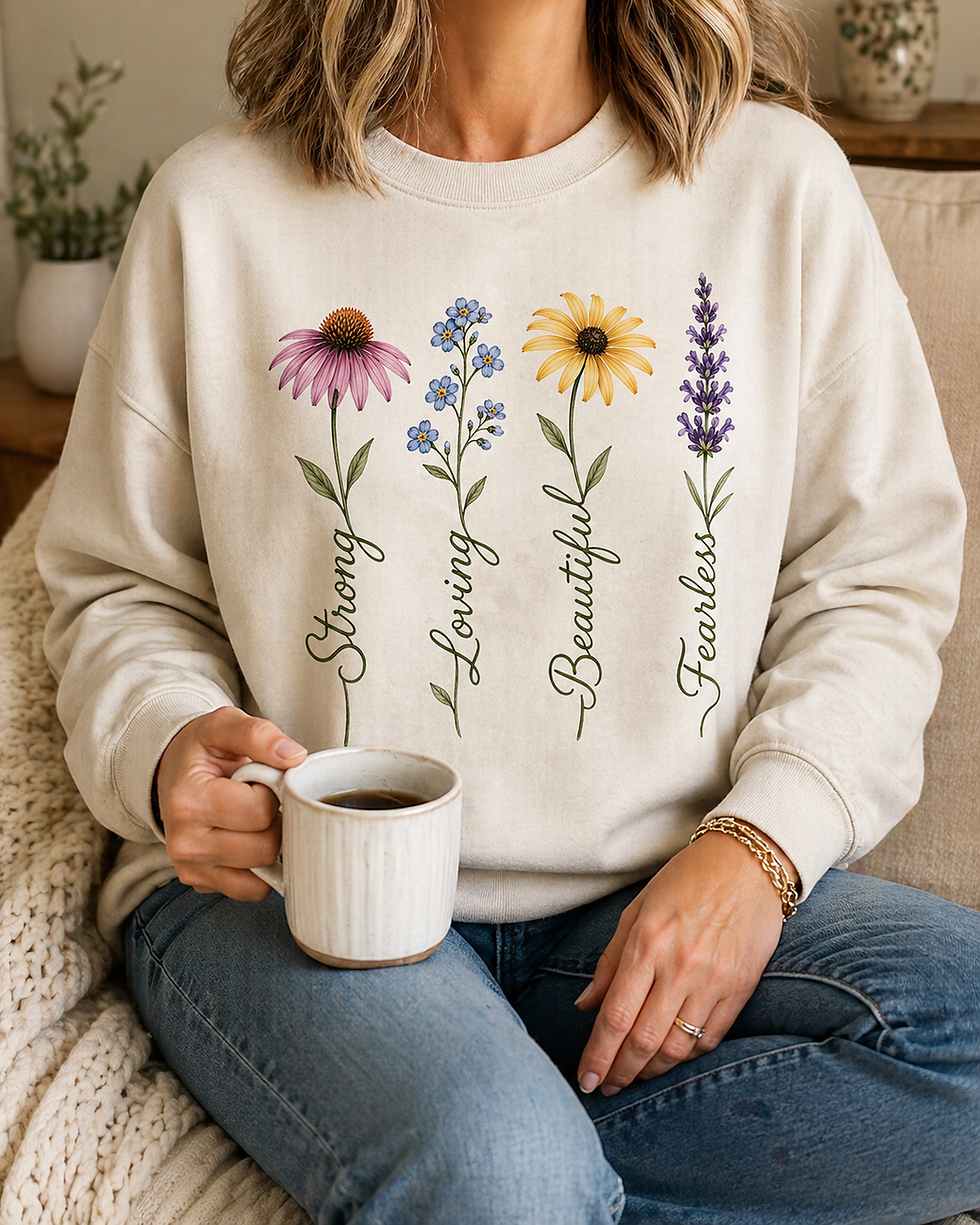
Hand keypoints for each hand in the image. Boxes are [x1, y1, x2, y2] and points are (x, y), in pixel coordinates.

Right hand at [156, 706, 306, 900]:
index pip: (259, 811)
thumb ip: (257, 734)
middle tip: (261, 799)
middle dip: (275, 820)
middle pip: (265, 846)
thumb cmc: (203, 750)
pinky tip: (252, 841)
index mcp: (187, 801)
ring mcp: (191, 868)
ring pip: (263, 872)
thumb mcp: (224, 725)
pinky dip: (263, 869)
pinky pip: (253, 890)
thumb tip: (293, 757)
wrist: (174, 773)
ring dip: (271, 844)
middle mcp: (184, 842)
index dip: (273, 792)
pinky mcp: (201, 884)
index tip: (260, 779)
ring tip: (254, 819)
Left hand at [575, 829, 795, 1095]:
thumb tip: (584, 1006)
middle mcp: (680, 967)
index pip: (614, 1016)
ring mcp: (714, 981)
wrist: (748, 863)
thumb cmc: (685, 881)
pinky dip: (687, 1056)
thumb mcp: (637, 910)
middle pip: (643, 1040)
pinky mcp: (741, 988)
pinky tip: (671, 1058)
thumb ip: (610, 961)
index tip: (586, 1078)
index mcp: (647, 944)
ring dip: (651, 1071)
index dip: (597, 1055)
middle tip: (605, 1087)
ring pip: (678, 1048)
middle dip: (620, 1072)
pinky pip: (710, 1038)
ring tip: (634, 1077)